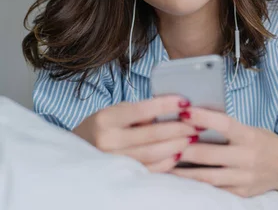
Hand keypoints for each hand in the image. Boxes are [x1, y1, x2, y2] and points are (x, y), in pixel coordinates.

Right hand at [73, 95, 196, 172]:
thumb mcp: (117, 112)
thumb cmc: (105, 126)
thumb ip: (142, 111)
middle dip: (180, 128)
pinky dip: (168, 161)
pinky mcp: (120, 175)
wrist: (79, 150)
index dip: (167, 105)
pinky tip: (180, 153)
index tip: (186, 101)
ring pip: (154, 153)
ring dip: (178, 145)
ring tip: (192, 137)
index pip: (143, 109)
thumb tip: (176, 109)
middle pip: (153, 135)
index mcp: (107, 119)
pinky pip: (150, 169)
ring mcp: (113, 161)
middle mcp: (107, 141)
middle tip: (198, 123)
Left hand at [173, 108, 277, 197]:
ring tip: (165, 165)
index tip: (184, 112)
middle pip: (209, 154)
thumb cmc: (265, 144)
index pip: (224, 125)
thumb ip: (229, 128)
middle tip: (164, 142)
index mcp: (250, 136)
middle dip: (184, 149)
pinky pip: (215, 190)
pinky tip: (182, 181)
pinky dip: (197, 185)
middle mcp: (248, 158)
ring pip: (208, 176)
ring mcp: (244, 178)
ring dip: (184, 171)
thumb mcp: (252, 130)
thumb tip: (198, 118)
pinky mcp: (241, 193)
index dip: (204, 118)